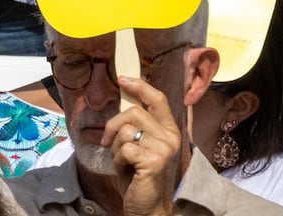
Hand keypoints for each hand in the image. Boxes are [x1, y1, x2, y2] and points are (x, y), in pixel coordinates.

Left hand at [102, 75, 185, 215]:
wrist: (149, 208)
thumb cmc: (140, 176)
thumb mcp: (141, 146)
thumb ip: (138, 126)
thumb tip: (123, 100)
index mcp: (170, 131)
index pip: (158, 99)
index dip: (140, 86)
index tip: (122, 79)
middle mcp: (171, 137)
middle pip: (133, 112)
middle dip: (113, 127)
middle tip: (111, 145)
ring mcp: (164, 149)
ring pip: (125, 130)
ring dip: (115, 147)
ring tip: (124, 162)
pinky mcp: (154, 161)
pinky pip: (123, 148)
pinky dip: (117, 160)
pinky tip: (127, 171)